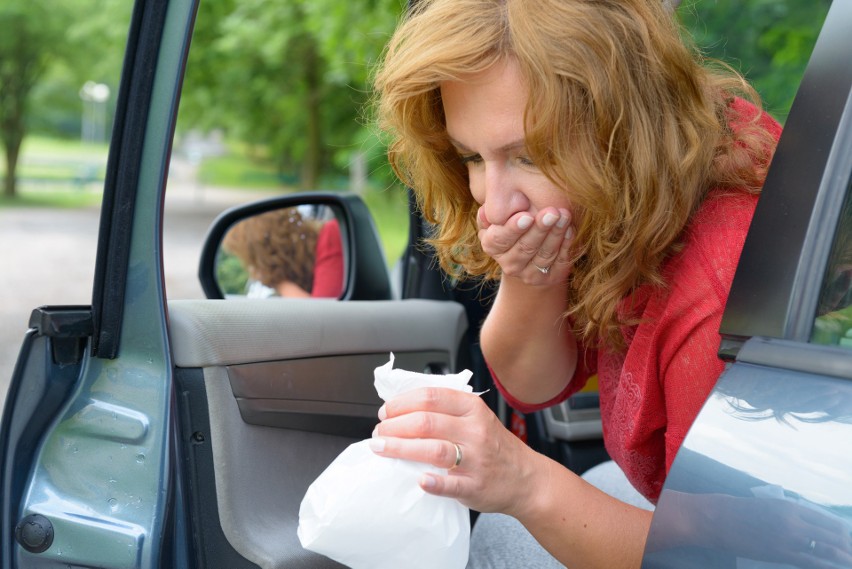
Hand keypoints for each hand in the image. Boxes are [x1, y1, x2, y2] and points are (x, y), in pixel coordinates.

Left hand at [370, 387, 543, 517]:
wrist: (526, 478)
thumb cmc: (494, 446)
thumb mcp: (475, 417)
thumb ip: (445, 410)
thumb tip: (401, 407)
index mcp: (472, 408)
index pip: (430, 397)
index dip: (401, 403)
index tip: (385, 411)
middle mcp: (475, 430)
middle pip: (426, 422)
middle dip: (395, 426)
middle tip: (379, 433)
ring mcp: (476, 459)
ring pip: (434, 449)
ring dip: (401, 448)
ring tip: (382, 448)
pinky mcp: (476, 486)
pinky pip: (452, 485)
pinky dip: (434, 483)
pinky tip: (419, 480)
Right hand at [477, 206, 574, 284]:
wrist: (529, 254)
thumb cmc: (514, 224)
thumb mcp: (499, 217)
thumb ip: (493, 211)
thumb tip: (486, 211)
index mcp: (492, 246)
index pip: (499, 239)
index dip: (513, 229)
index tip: (527, 216)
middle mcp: (509, 264)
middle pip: (525, 247)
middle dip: (540, 229)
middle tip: (552, 212)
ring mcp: (529, 274)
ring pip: (544, 254)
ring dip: (556, 234)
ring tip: (564, 216)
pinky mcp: (548, 278)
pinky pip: (559, 262)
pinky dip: (566, 245)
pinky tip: (570, 230)